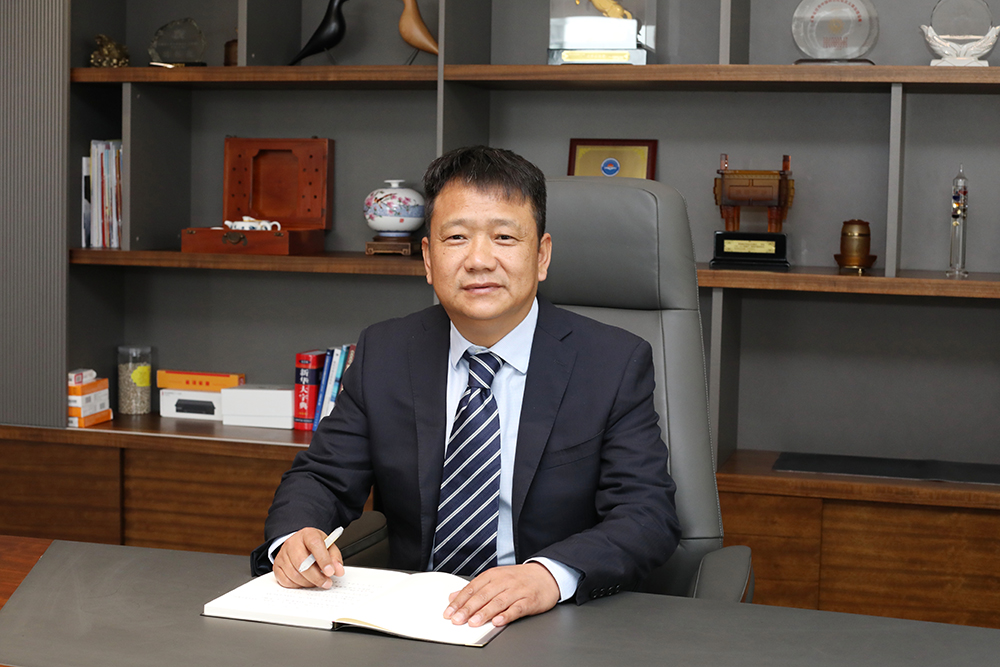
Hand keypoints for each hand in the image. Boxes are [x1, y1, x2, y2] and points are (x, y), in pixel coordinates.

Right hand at [273, 527, 344, 589]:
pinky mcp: (277, 565)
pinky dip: (297, 585)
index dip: (323, 559)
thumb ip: (335, 558)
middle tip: (326, 583)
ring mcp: (282, 554)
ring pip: (294, 574)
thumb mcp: (329, 547)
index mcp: (308, 534)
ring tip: (317, 582)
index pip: (315, 545)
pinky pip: (285, 581)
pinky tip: (305, 582)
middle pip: (302, 563)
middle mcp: (292, 543)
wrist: (300, 544)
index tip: (330, 572)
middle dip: (316, 577)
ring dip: (308, 583)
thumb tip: (338, 570)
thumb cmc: (315, 546)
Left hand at [443, 563, 559, 627]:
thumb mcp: (495, 578)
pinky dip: (507, 615)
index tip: (449, 612)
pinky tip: (498, 621)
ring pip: (498, 602)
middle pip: (483, 595)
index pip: (472, 588)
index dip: (459, 601)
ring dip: (484, 613)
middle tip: (457, 619)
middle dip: (468, 608)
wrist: (546, 575)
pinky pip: (517, 608)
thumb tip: (453, 596)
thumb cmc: (518, 579)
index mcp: (493, 575)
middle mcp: (504, 581)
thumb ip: (474, 588)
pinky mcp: (529, 600)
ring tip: (473, 622)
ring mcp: (517, 590)